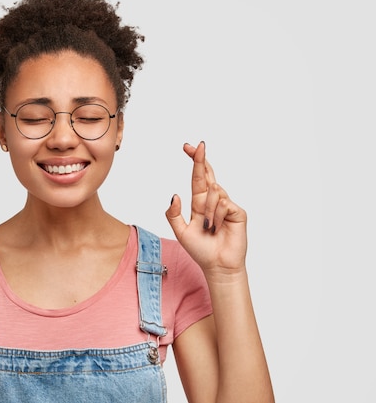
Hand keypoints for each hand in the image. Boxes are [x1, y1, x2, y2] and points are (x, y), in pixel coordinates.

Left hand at [165, 142, 246, 275]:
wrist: (217, 265)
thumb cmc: (201, 250)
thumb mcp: (180, 232)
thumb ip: (173, 214)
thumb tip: (174, 194)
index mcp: (199, 202)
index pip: (198, 177)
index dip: (195, 162)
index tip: (188, 147)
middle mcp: (213, 201)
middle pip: (208, 174)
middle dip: (201, 159)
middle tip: (198, 145)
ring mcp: (226, 205)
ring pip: (214, 191)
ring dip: (207, 210)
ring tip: (209, 227)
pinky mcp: (237, 212)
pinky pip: (223, 203)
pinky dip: (217, 216)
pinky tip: (218, 227)